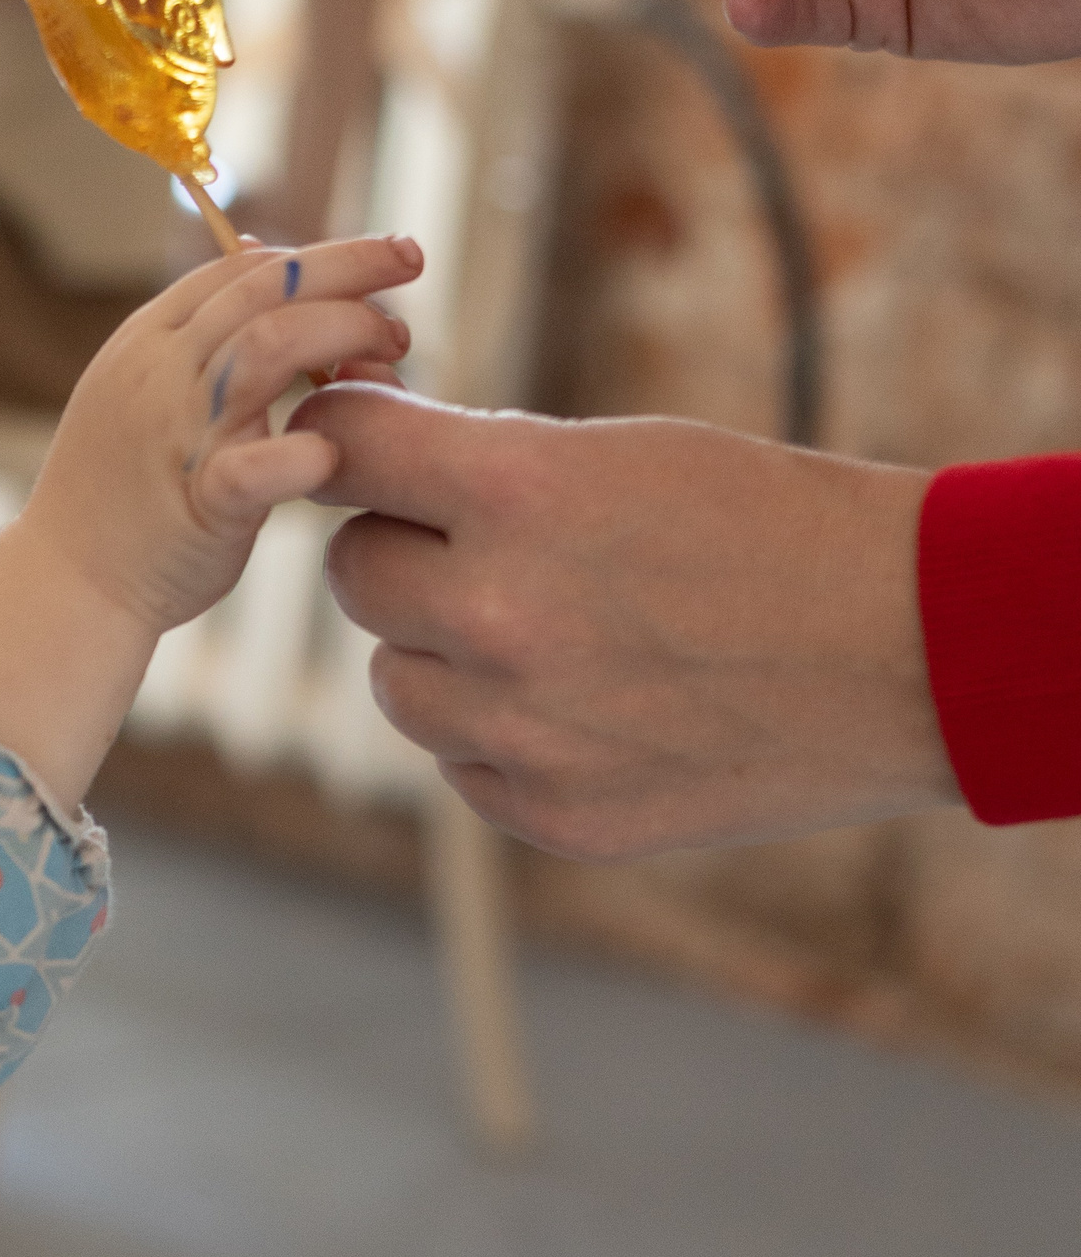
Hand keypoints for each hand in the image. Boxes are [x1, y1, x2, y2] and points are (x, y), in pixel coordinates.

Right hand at [0, 238, 420, 807]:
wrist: (66, 583)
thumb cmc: (120, 489)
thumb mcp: (143, 388)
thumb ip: (204, 332)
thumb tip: (265, 256)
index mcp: (148, 342)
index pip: (241, 267)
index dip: (319, 256)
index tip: (378, 265)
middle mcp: (161, 375)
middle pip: (266, 288)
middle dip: (350, 267)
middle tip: (411, 266)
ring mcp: (179, 436)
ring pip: (266, 347)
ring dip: (343, 332)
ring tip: (393, 353)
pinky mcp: (199, 505)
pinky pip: (251, 469)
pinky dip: (301, 455)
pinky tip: (332, 453)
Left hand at [289, 385, 959, 857]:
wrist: (912, 652)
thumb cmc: (770, 525)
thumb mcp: (619, 455)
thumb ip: (479, 470)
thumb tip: (360, 464)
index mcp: (517, 496)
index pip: (344, 446)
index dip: (344, 440)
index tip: (356, 448)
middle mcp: (499, 615)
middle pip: (353, 573)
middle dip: (399, 551)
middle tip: (475, 545)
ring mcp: (521, 730)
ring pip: (395, 679)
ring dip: (439, 651)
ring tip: (547, 628)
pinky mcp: (552, 815)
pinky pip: (460, 762)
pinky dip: (496, 734)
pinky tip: (587, 702)